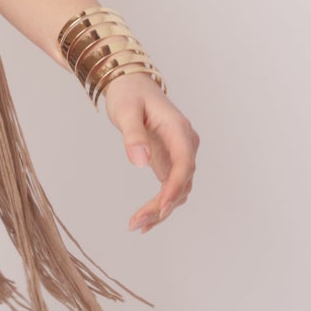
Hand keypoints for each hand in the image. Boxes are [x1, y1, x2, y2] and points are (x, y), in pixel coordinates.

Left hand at [102, 75, 199, 232]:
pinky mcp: (170, 161)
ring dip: (161, 210)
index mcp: (179, 130)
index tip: (161, 207)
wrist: (131, 84)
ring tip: (137, 225)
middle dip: (162, 205)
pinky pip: (170, 188)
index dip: (174, 188)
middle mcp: (185, 144)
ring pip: (179, 190)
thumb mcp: (125, 111)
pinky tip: (144, 221)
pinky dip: (159, 205)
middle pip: (182, 182)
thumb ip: (133, 136)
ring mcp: (180, 154)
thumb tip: (139, 163)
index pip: (184, 164)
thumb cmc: (129, 94)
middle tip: (137, 223)